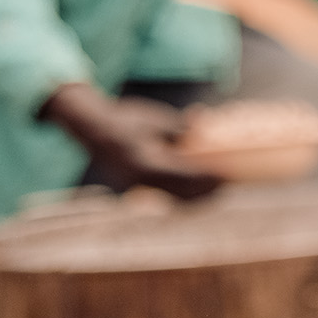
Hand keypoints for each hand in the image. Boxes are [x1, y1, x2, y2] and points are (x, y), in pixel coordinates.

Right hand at [40, 83, 222, 201]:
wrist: (91, 129)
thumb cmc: (124, 119)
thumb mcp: (154, 120)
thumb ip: (179, 128)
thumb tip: (204, 126)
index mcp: (145, 163)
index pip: (182, 177)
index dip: (205, 179)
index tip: (225, 175)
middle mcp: (140, 181)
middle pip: (181, 194)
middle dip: (206, 192)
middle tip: (227, 183)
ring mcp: (137, 186)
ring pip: (173, 198)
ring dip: (197, 196)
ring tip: (217, 189)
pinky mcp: (137, 187)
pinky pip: (165, 195)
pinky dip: (184, 193)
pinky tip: (198, 188)